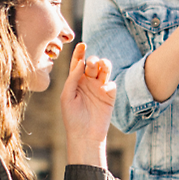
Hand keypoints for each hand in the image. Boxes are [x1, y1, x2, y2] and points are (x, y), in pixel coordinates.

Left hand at [59, 43, 117, 163]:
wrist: (84, 135)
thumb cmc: (72, 117)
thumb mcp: (67, 96)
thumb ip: (73, 78)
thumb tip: (81, 62)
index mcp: (76, 81)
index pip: (78, 63)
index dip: (80, 53)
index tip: (82, 44)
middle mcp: (88, 82)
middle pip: (93, 64)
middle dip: (93, 60)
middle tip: (91, 64)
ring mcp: (99, 88)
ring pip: (105, 70)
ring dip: (104, 65)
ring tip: (102, 66)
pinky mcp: (109, 96)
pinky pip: (111, 84)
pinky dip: (108, 84)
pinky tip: (103, 90)